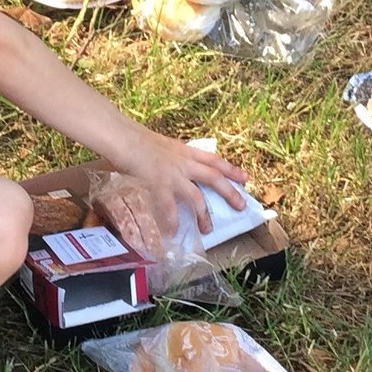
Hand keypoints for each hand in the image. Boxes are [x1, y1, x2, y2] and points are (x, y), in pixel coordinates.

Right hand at [117, 131, 247, 236]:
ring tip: (208, 229)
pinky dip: (172, 222)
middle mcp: (184, 163)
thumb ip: (173, 157)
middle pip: (214, 178)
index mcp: (185, 152)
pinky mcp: (160, 185)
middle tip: (241, 206)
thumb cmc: (138, 140)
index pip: (214, 160)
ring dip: (203, 215)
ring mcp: (173, 175)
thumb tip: (177, 167)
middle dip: (229, 192)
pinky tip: (173, 233)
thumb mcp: (163, 146)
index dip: (231, 169)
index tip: (246, 178)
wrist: (125, 139)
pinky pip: (169, 208)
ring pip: (196, 197)